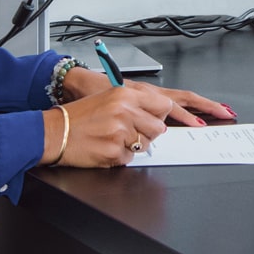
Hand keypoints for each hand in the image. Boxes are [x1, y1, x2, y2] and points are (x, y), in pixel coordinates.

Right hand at [42, 68, 237, 167]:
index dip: (178, 115)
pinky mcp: (115, 151)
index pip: (164, 104)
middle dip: (147, 134)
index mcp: (124, 94)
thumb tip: (160, 117)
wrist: (51, 132)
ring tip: (109, 139)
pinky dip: (119, 157)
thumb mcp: (106, 100)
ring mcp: (121, 132)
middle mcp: (125, 111)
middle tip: (125, 132)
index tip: (202, 119)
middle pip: (159, 128)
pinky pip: (130, 158)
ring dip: (132, 146)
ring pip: (146, 144)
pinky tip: (103, 149)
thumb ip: (133, 105)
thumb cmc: (75, 118)